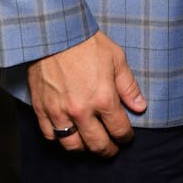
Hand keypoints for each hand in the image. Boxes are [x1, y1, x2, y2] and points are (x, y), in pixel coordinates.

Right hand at [27, 30, 146, 156]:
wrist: (54, 32)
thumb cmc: (87, 43)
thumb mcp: (116, 59)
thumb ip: (128, 86)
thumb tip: (140, 107)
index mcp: (104, 99)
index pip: (119, 130)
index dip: (126, 137)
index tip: (127, 137)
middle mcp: (81, 111)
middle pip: (97, 144)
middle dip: (108, 150)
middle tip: (112, 149)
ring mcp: (59, 112)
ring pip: (72, 146)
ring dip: (84, 148)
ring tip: (90, 143)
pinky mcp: (41, 109)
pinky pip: (50, 136)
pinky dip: (59, 139)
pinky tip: (68, 133)